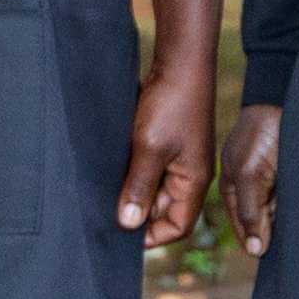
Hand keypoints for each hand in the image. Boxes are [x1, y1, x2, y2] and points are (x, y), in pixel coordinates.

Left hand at [117, 55, 215, 249]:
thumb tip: (128, 223)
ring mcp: (176, 157)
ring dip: (131, 191)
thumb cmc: (171, 104)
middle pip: (163, 209)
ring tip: (104, 193)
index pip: (177, 225)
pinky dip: (130, 172)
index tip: (121, 236)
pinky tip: (109, 169)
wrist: (179, 62)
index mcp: (194, 181)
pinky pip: (146, 167)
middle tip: (105, 214)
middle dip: (137, 214)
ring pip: (152, 188)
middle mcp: (188, 174)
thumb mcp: (151, 148)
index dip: (152, 237)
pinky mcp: (163, 141)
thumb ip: (139, 186)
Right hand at [222, 101, 284, 248]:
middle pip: (266, 227)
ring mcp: (276, 187)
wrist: (284, 103)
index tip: (276, 258)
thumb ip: (251, 212)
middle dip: (277, 236)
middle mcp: (255, 194)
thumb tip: (254, 251)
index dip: (257, 244)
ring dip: (294, 225)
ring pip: (284, 218)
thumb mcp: (249, 174)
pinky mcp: (295, 182)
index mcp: (235, 193)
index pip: (245, 231)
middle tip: (295, 250)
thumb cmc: (258, 135)